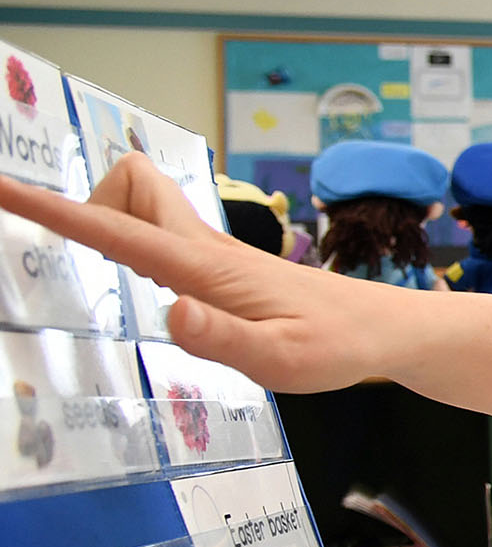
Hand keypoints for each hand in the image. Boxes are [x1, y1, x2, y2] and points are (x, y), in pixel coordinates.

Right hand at [0, 153, 401, 391]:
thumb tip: (171, 310)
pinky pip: (160, 234)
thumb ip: (224, 339)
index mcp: (207, 269)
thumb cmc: (338, 347)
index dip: (51, 209)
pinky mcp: (222, 267)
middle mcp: (206, 250)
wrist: (385, 330)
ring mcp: (214, 254)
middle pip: (130, 185)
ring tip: (90, 268)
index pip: (116, 230)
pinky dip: (131, 241)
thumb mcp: (282, 362)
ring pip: (144, 206)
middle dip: (85, 201)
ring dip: (108, 220)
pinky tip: (137, 284)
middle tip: (62, 245)